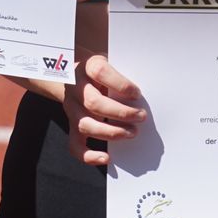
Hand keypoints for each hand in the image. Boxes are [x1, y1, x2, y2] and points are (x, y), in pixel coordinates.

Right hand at [62, 52, 145, 166]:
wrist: (78, 74)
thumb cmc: (103, 69)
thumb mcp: (112, 60)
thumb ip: (125, 71)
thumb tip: (146, 88)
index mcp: (88, 66)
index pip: (101, 72)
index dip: (120, 84)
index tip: (137, 93)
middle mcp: (76, 87)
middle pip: (94, 102)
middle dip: (121, 112)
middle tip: (141, 116)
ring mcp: (71, 108)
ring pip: (85, 124)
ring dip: (111, 132)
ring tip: (132, 132)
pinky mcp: (71, 125)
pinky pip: (75, 144)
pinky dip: (89, 155)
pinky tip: (106, 158)